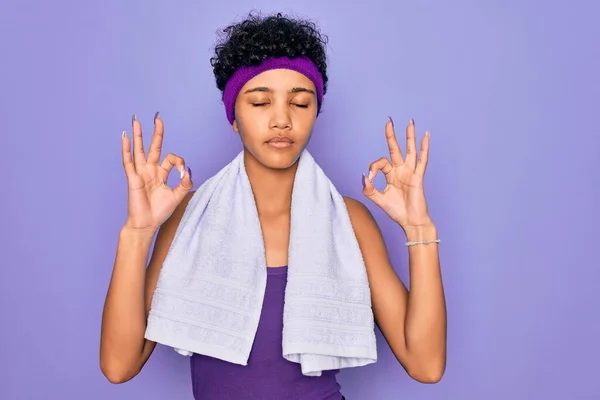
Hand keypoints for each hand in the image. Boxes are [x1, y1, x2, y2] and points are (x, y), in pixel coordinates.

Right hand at [121, 113, 192, 231]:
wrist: (147, 224)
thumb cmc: (160, 211)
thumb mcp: (178, 195)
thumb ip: (185, 183)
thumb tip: (188, 170)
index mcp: (161, 173)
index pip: (171, 159)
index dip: (180, 163)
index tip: (183, 173)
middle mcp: (150, 170)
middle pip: (154, 147)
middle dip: (156, 132)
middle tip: (157, 117)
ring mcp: (140, 173)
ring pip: (139, 150)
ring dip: (138, 134)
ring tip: (136, 120)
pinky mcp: (133, 178)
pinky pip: (128, 161)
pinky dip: (126, 148)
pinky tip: (124, 136)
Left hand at [362, 118, 432, 229]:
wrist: (411, 222)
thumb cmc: (397, 211)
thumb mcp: (378, 200)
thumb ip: (369, 189)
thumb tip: (364, 176)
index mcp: (391, 175)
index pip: (380, 163)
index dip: (373, 168)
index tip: (370, 179)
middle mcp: (400, 171)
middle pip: (395, 149)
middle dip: (391, 135)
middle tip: (389, 121)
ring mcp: (410, 172)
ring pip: (409, 150)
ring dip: (409, 136)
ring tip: (410, 122)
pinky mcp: (418, 177)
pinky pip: (422, 160)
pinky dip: (424, 148)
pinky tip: (426, 136)